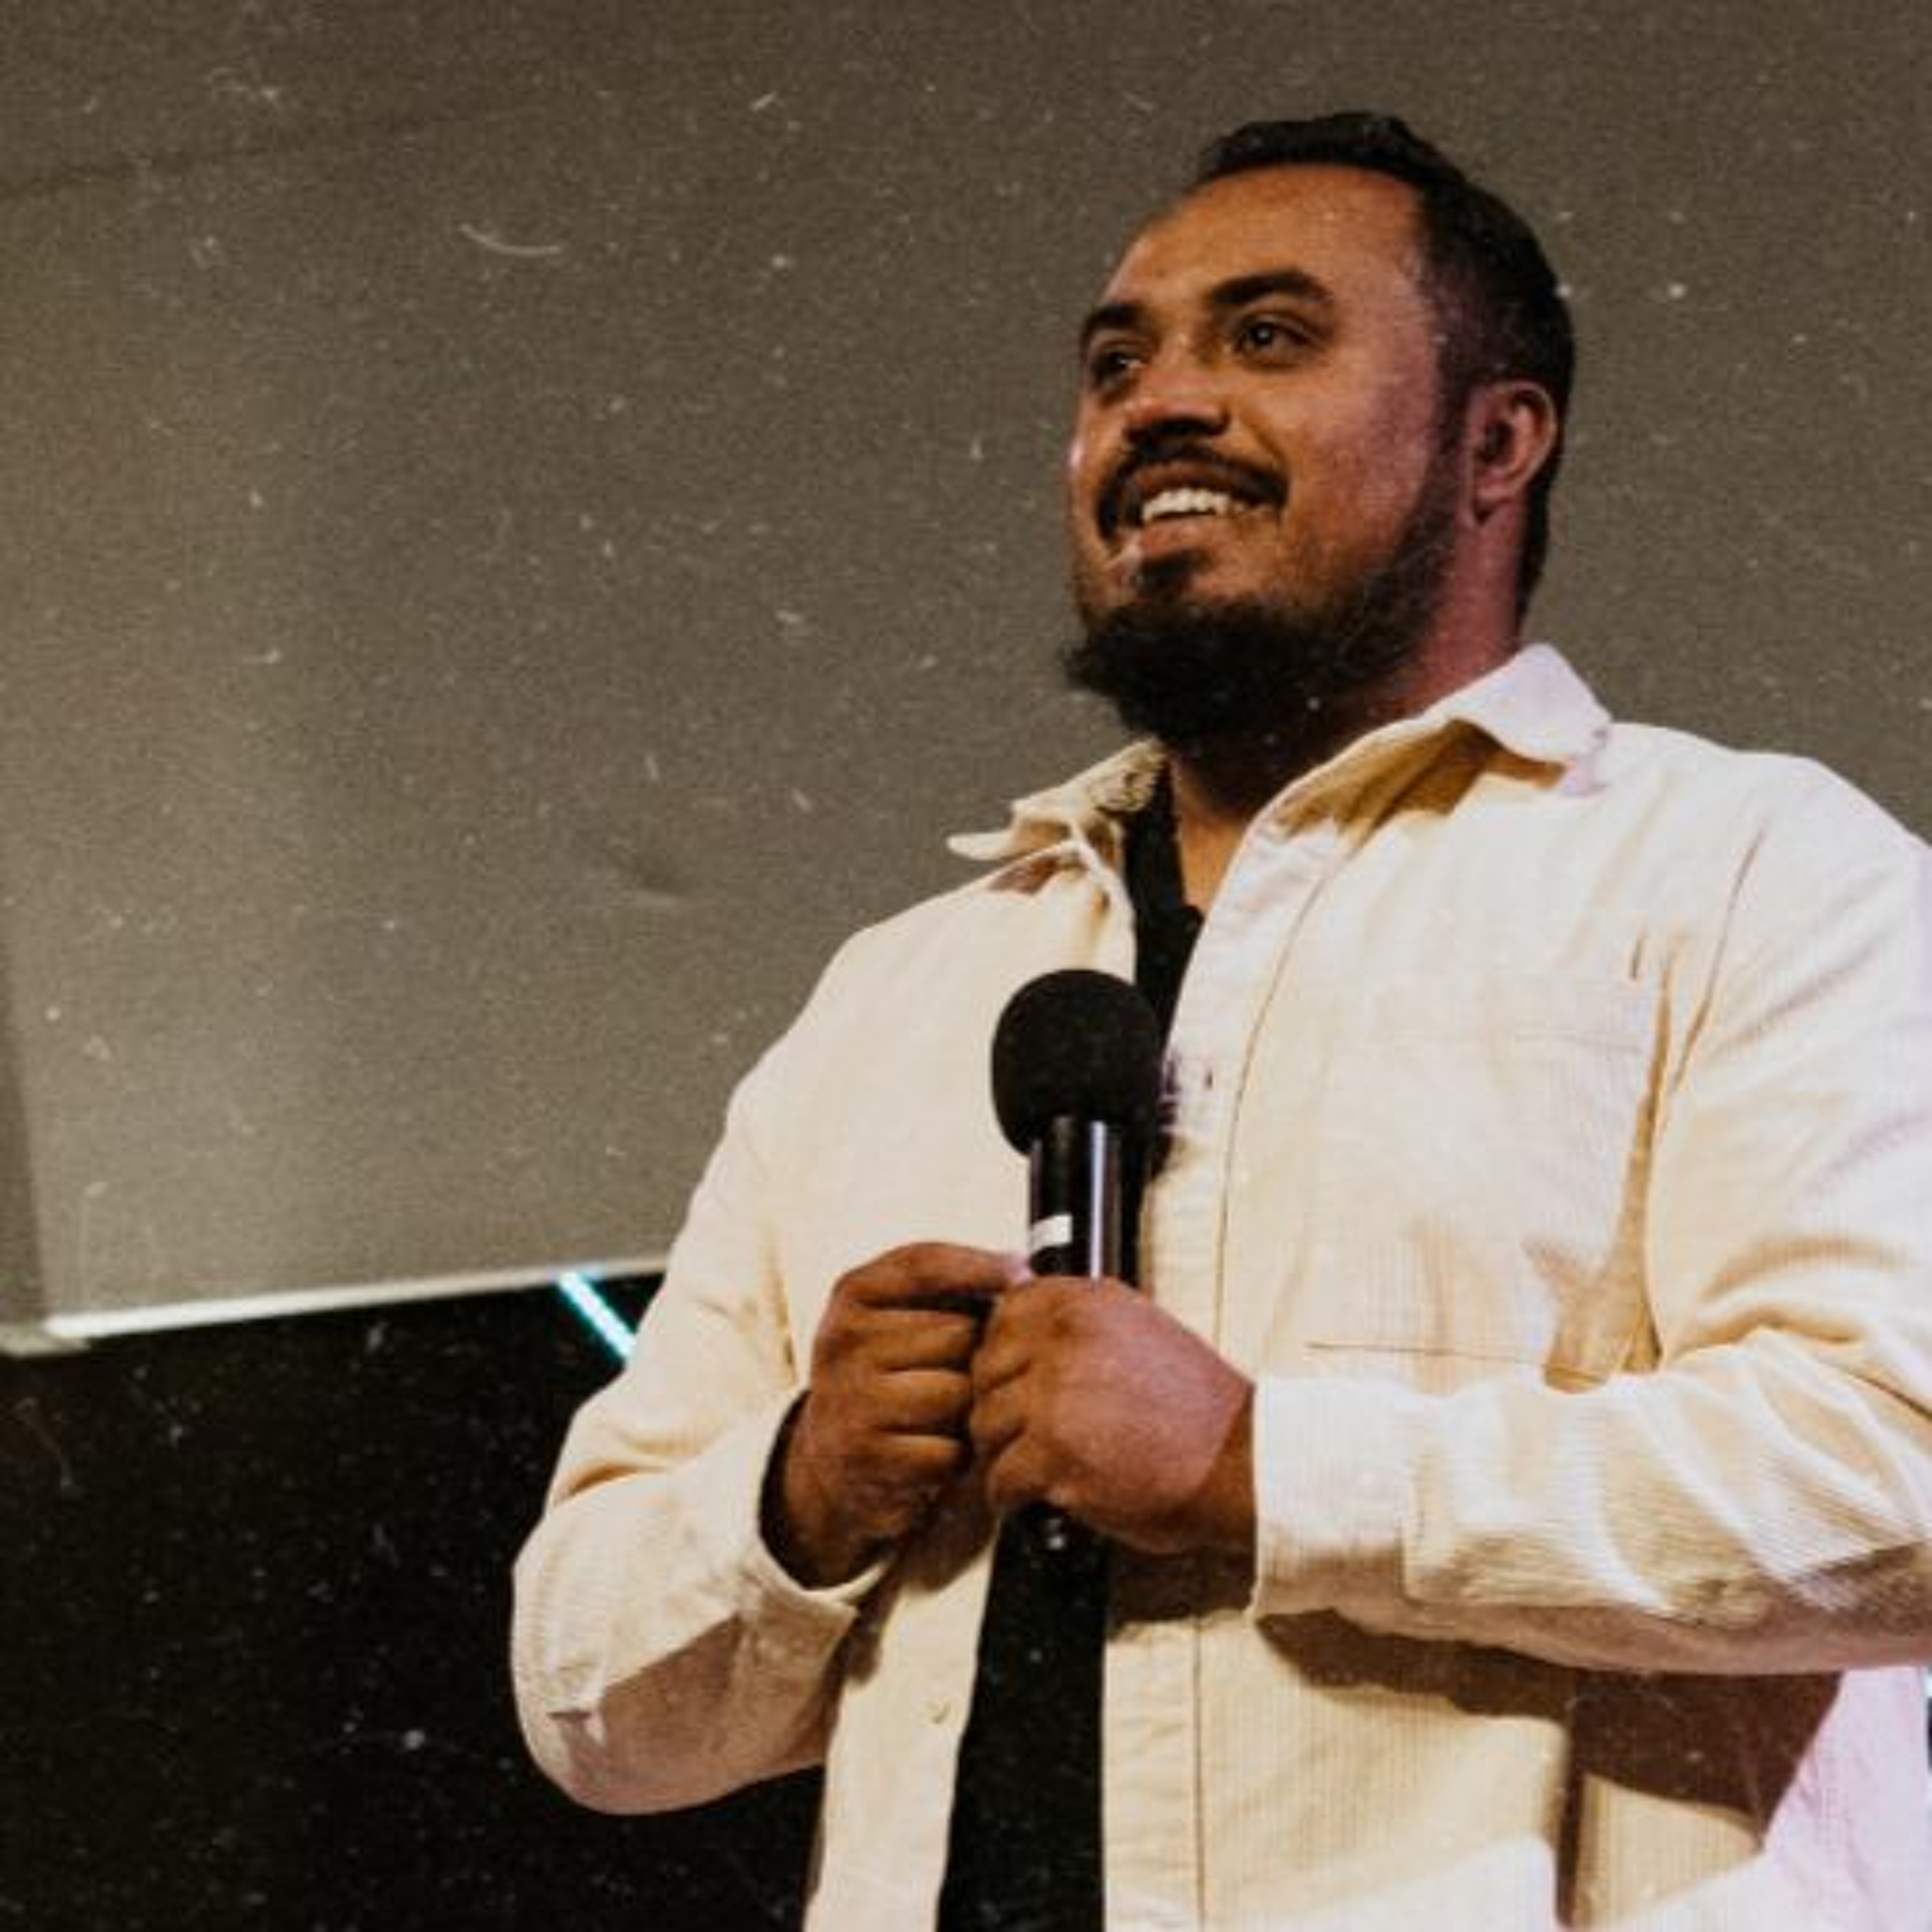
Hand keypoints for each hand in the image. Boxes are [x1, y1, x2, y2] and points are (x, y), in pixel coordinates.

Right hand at [765, 1242, 1016, 1585]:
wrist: (833, 1454)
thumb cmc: (890, 1372)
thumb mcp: (898, 1312)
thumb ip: (948, 1285)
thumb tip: (1020, 1270)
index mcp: (853, 1293)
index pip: (926, 1264)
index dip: (981, 1266)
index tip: (1021, 1273)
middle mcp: (843, 1339)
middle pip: (958, 1333)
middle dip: (978, 1354)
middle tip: (970, 1372)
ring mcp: (849, 1397)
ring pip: (957, 1392)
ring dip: (970, 1408)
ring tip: (955, 1412)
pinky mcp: (864, 1455)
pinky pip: (947, 1449)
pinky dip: (956, 1456)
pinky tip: (938, 1449)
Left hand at [968, 1277, 1254, 1556]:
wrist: (1241, 1463)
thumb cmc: (1199, 1411)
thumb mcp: (1143, 1331)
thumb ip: (1087, 1324)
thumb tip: (1032, 1331)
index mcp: (1088, 1303)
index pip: (1006, 1311)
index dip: (1003, 1350)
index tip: (1014, 1377)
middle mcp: (1066, 1339)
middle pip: (985, 1368)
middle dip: (997, 1404)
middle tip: (1015, 1432)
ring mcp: (1055, 1394)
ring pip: (985, 1423)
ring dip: (1000, 1453)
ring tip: (1025, 1469)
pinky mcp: (1053, 1453)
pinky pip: (1000, 1477)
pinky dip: (1009, 1497)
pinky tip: (1031, 1501)